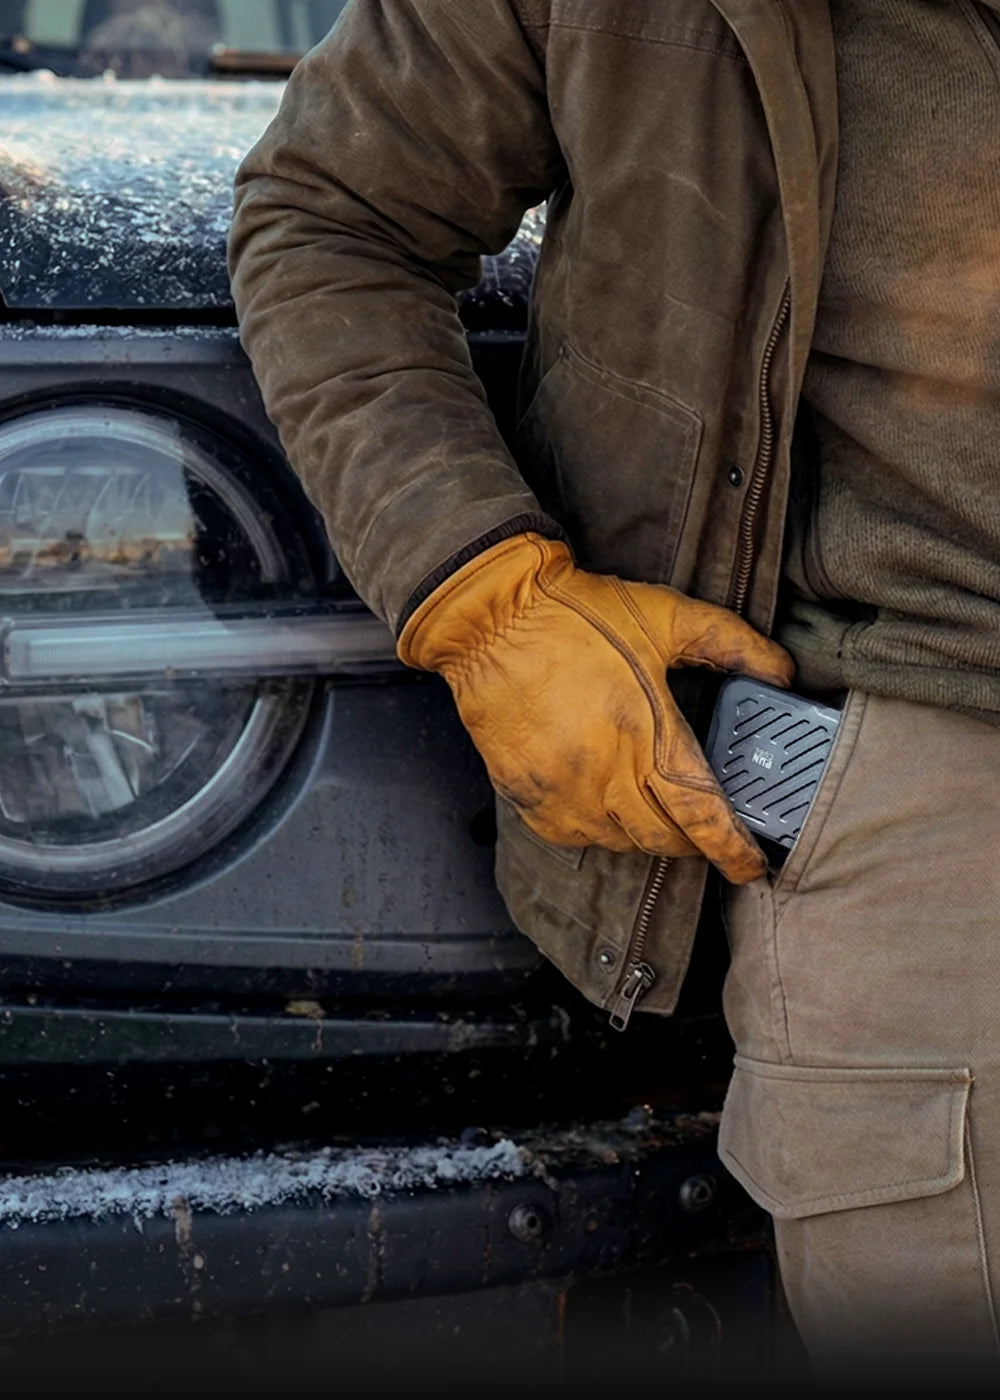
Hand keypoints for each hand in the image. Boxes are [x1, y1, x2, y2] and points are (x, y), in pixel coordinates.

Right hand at [398, 533, 793, 882]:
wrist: (490, 619)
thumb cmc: (577, 614)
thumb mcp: (665, 616)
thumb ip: (731, 643)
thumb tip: (782, 672)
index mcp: (647, 735)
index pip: (701, 816)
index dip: (733, 849)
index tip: (752, 866)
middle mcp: (605, 776)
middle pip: (663, 840)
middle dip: (692, 842)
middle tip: (702, 826)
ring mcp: (563, 793)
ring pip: (619, 843)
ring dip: (644, 833)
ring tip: (651, 803)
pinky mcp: (528, 798)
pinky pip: (576, 837)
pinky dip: (598, 828)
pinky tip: (602, 798)